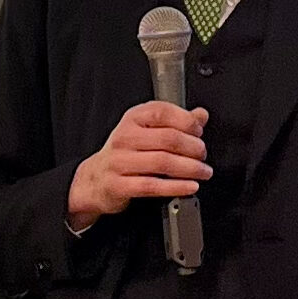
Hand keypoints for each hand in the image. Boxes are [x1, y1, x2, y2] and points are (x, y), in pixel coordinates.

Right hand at [67, 102, 211, 231]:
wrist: (95, 179)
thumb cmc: (125, 153)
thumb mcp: (147, 130)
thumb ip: (176, 122)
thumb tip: (201, 115)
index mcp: (133, 119)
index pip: (162, 112)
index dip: (187, 121)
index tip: (199, 131)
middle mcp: (125, 137)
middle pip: (167, 139)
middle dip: (193, 147)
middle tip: (203, 154)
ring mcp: (120, 161)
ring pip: (162, 162)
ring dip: (189, 168)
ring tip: (203, 171)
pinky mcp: (119, 185)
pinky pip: (152, 186)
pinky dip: (176, 187)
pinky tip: (190, 186)